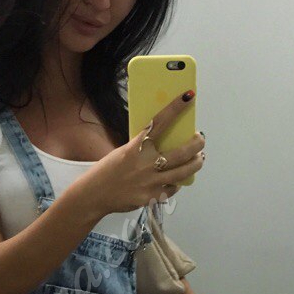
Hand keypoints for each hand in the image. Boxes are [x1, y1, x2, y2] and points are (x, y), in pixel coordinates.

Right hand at [82, 89, 205, 216]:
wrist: (94, 195)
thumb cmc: (106, 171)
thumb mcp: (122, 152)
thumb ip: (141, 147)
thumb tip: (161, 142)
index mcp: (136, 147)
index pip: (160, 122)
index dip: (176, 108)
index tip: (189, 96)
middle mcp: (146, 163)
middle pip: (182, 151)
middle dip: (197, 143)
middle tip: (200, 139)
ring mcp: (151, 182)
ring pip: (184, 171)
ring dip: (195, 163)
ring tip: (199, 158)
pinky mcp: (152, 197)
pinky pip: (172, 188)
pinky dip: (176, 183)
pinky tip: (177, 179)